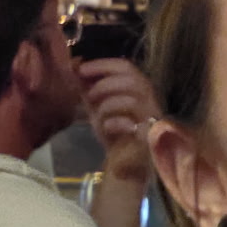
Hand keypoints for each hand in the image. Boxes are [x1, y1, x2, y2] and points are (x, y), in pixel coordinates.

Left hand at [79, 57, 157, 180]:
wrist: (124, 162)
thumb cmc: (113, 132)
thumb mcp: (97, 105)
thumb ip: (88, 87)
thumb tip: (74, 64)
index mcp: (138, 89)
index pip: (125, 66)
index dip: (103, 65)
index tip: (81, 68)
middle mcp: (150, 101)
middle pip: (134, 80)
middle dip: (106, 83)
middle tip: (89, 94)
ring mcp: (152, 119)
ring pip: (134, 100)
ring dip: (109, 103)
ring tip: (96, 112)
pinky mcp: (149, 138)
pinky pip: (134, 125)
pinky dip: (116, 123)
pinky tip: (107, 128)